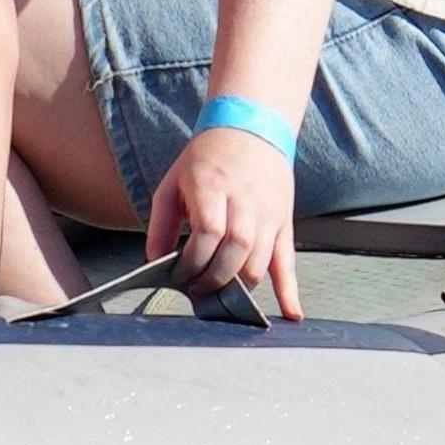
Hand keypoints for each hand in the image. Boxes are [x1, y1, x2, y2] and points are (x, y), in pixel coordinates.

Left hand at [145, 126, 304, 319]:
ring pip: (258, 263)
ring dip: (237, 286)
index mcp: (213, 188)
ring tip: (218, 293)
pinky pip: (287, 261)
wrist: (251, 131)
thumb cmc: (208, 159)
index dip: (192, 262)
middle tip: (196, 290)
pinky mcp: (283, 223)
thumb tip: (155, 263)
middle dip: (212, 280)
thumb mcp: (172, 183)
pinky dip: (289, 290)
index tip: (179, 275)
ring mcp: (268, 214)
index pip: (208, 234)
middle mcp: (245, 202)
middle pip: (235, 253)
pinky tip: (289, 313)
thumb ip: (160, 224)